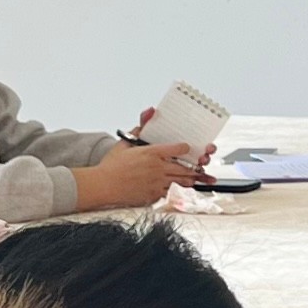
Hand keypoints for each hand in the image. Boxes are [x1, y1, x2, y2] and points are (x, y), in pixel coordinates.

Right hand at [75, 139, 201, 212]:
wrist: (103, 186)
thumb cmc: (111, 165)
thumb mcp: (125, 143)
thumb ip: (140, 129)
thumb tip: (150, 111)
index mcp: (152, 153)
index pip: (178, 149)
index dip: (185, 148)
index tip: (187, 148)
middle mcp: (157, 168)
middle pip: (185, 168)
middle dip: (196, 168)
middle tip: (204, 169)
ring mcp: (157, 183)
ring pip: (181, 182)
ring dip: (191, 180)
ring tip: (200, 180)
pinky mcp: (153, 196)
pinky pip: (170, 193)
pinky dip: (176, 191)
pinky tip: (182, 190)